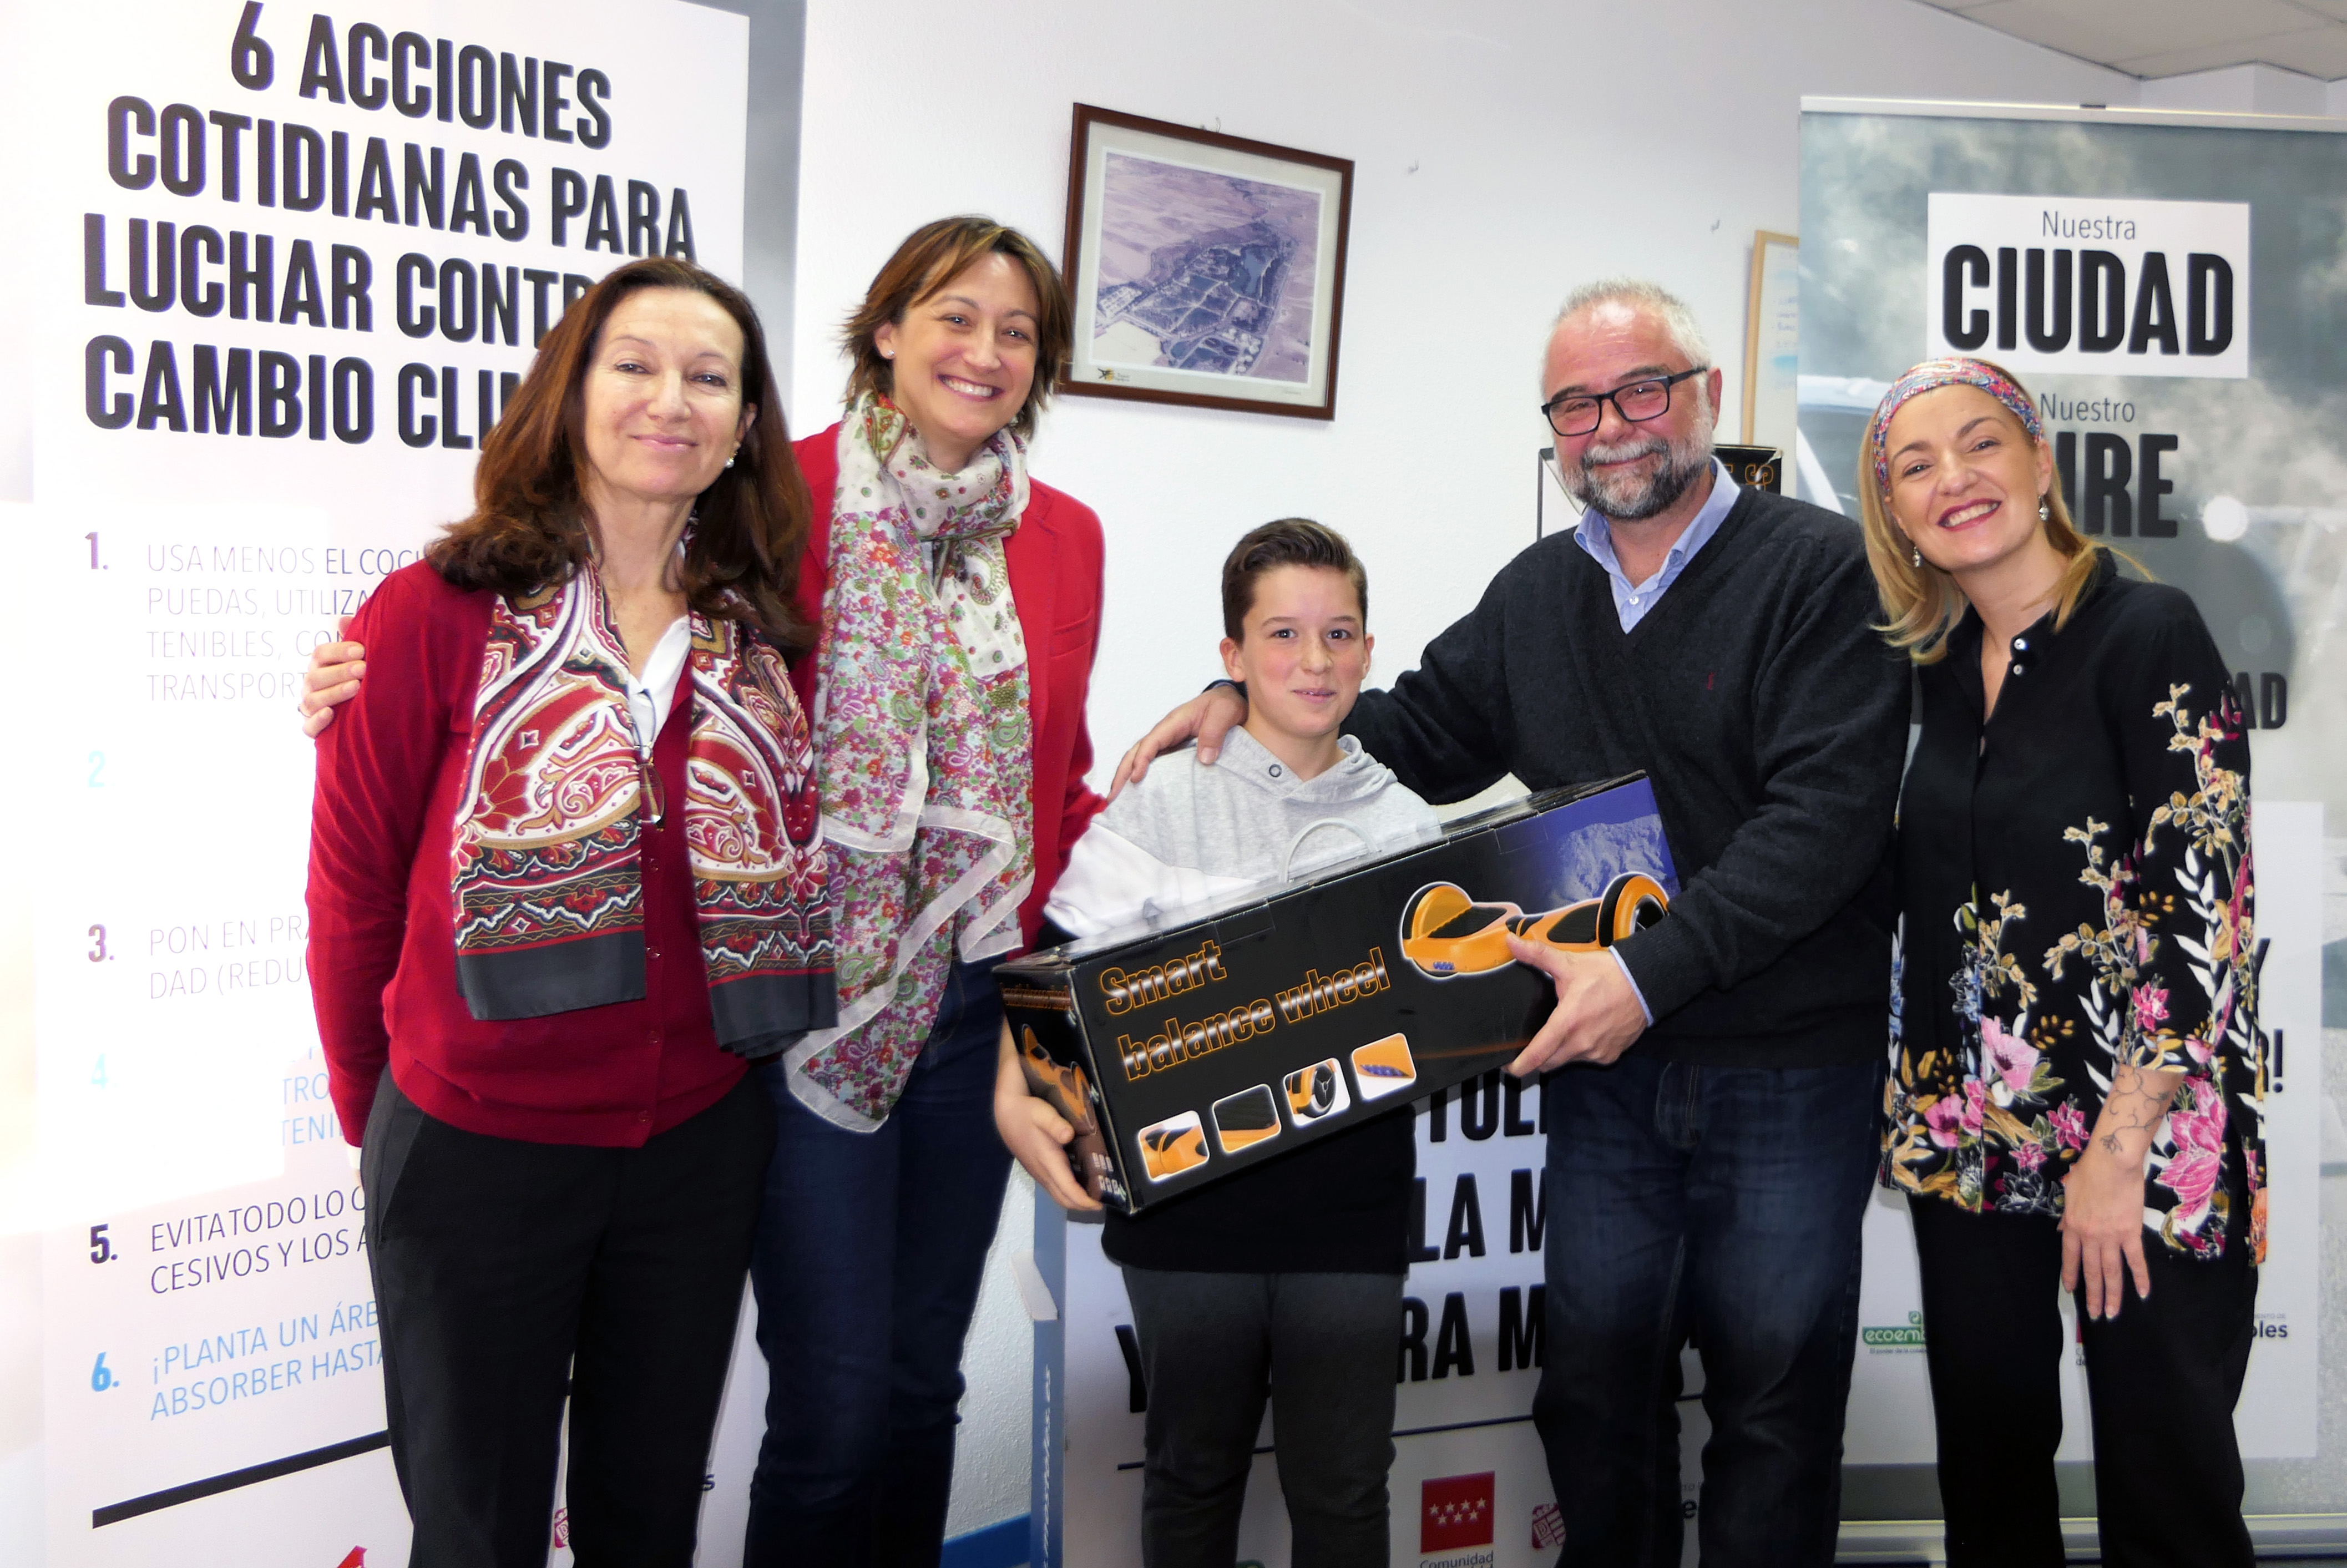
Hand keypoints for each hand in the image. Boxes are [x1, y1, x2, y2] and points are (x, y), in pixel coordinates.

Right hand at [300, 616, 363, 737]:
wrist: (359, 716)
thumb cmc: (358, 679)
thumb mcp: (357, 660)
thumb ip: (352, 641)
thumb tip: (344, 620)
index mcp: (320, 666)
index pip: (320, 654)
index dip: (339, 651)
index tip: (362, 650)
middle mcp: (311, 686)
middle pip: (315, 677)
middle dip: (340, 672)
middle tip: (363, 669)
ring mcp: (309, 707)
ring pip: (311, 700)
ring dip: (334, 693)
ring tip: (356, 687)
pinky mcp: (313, 729)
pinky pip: (308, 727)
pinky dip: (317, 721)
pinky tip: (331, 714)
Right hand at [994, 1026, 1102, 1211]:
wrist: (1006, 1113)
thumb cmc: (1028, 1113)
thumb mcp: (1043, 1113)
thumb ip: (1056, 1124)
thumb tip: (1069, 1135)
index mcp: (1048, 1162)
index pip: (1068, 1191)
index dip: (1085, 1200)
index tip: (1103, 1202)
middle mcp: (1043, 1173)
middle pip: (1065, 1199)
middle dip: (1084, 1205)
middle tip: (1105, 1198)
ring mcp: (1039, 1173)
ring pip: (1059, 1195)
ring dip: (1077, 1200)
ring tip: (1097, 1192)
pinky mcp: (1038, 1169)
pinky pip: (1056, 1188)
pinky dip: (1070, 1191)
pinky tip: (1082, 1181)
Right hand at [1108, 686, 1247, 800]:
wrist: (1229, 701)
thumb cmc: (1224, 704)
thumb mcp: (1224, 712)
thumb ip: (1215, 732)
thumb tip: (1204, 759)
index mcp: (1174, 722)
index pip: (1151, 742)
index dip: (1141, 760)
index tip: (1136, 779)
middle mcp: (1164, 732)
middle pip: (1135, 752)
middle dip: (1122, 774)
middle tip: (1113, 798)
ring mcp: (1166, 742)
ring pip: (1139, 759)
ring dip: (1126, 778)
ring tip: (1117, 801)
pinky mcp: (1171, 751)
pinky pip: (1152, 764)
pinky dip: (1140, 777)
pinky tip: (1138, 795)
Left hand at [1505, 937, 1646, 1075]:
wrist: (1645, 983)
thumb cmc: (1607, 974)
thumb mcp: (1568, 963)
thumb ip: (1537, 955)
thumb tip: (1511, 942)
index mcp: (1567, 1023)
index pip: (1537, 1055)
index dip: (1519, 1066)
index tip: (1508, 1067)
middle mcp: (1581, 1043)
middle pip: (1548, 1063)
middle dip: (1538, 1057)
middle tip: (1532, 1044)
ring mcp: (1597, 1052)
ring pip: (1568, 1060)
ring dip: (1561, 1051)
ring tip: (1563, 1030)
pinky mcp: (1610, 1055)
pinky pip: (1588, 1059)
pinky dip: (1582, 1050)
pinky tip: (1585, 1032)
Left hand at [2061, 1146, 2151, 1318]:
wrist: (2112, 1163)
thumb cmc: (2089, 1171)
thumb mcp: (2070, 1193)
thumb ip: (2067, 1216)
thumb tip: (2063, 1230)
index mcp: (2073, 1226)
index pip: (2070, 1257)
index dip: (2071, 1275)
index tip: (2071, 1290)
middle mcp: (2090, 1237)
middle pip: (2091, 1271)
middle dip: (2092, 1294)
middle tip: (2094, 1314)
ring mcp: (2111, 1237)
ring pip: (2111, 1272)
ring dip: (2112, 1295)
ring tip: (2112, 1313)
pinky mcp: (2131, 1234)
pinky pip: (2136, 1260)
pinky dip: (2140, 1278)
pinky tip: (2143, 1293)